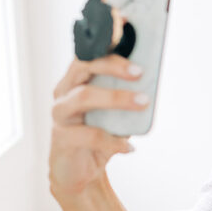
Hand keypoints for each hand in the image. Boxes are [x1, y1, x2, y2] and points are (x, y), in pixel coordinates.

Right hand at [49, 53, 145, 199]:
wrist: (80, 173)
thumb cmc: (98, 137)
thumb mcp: (115, 115)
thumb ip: (127, 98)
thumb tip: (151, 86)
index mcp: (76, 80)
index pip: (88, 54)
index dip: (105, 43)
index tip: (129, 37)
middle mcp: (64, 92)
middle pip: (83, 67)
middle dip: (113, 66)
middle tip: (140, 72)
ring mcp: (60, 114)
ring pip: (84, 96)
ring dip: (116, 98)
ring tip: (142, 103)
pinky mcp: (61, 138)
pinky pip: (89, 135)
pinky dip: (113, 140)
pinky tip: (128, 147)